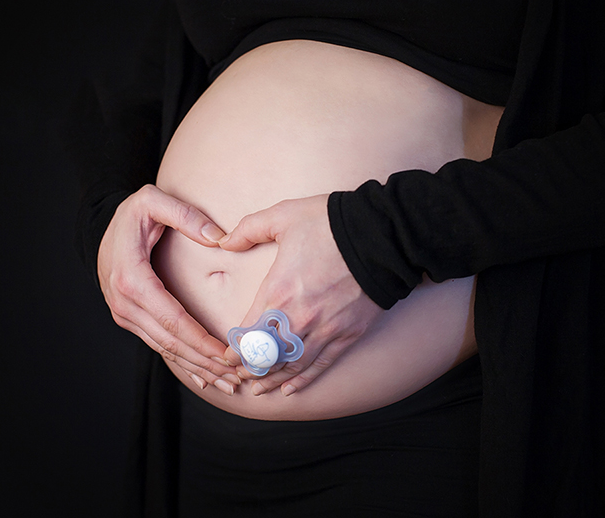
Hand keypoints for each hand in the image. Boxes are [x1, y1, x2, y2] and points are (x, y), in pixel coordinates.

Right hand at [98, 184, 239, 393]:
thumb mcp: (154, 201)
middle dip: (204, 362)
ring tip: (228, 383)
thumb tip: (219, 238)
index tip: (228, 352)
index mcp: (132, 279)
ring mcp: (125, 314)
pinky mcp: (130, 319)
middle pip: (170, 342)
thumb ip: (186, 216)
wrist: (99, 226)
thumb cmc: (132, 213)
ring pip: (165, 349)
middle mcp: (125, 303)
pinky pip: (158, 345)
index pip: (173, 318)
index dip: (201, 340)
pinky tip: (204, 378)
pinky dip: (183, 362)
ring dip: (197, 368)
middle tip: (237, 377)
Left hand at [218, 194, 381, 395]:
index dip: (233, 351)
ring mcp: (324, 330)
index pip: (247, 335)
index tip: (226, 355)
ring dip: (272, 380)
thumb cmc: (330, 223)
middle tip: (239, 375)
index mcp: (277, 292)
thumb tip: (224, 242)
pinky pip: (321, 365)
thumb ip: (249, 228)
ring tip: (259, 389)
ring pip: (291, 366)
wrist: (381, 235)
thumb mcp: (283, 216)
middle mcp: (298, 319)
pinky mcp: (347, 334)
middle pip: (266, 357)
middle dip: (249, 369)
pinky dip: (304, 380)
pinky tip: (291, 389)